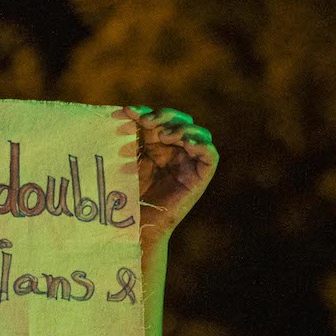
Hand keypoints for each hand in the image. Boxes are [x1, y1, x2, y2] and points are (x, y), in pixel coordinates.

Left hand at [125, 106, 217, 248]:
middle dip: (163, 116)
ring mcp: (189, 163)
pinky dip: (202, 145)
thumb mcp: (128, 161)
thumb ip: (131, 137)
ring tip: (164, 135)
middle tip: (146, 121)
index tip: (127, 111)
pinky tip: (186, 143)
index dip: (145, 112)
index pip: (158, 120)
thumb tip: (125, 109)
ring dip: (182, 129)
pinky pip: (210, 156)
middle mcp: (175, 151)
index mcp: (157, 146)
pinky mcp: (200, 177)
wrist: (134, 225)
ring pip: (198, 134)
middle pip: (179, 121)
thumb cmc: (126, 195)